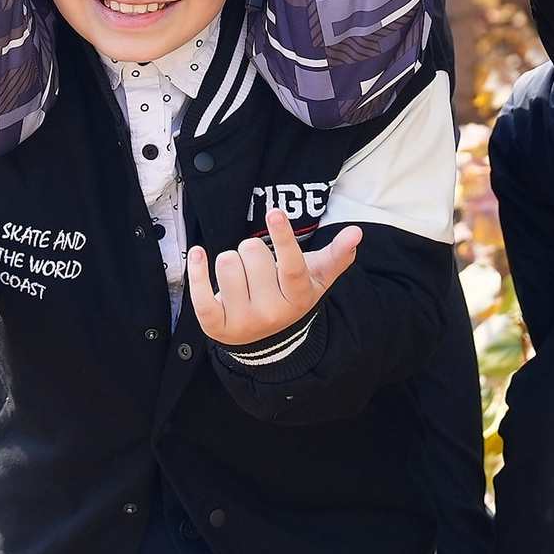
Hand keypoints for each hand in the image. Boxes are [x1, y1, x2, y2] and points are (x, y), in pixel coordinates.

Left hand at [185, 208, 364, 348]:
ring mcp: (243, 322)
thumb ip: (338, 255)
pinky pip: (201, 294)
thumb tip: (357, 232)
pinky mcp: (215, 326)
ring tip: (240, 276)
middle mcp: (272, 313)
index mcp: (298, 298)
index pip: (291, 266)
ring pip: (226, 264)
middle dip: (252, 250)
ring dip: (231, 260)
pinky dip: (197, 270)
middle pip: (252, 253)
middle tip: (258, 266)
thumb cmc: (290, 295)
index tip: (274, 212)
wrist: (268, 341)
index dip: (283, 239)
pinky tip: (198, 254)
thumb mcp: (316, 278)